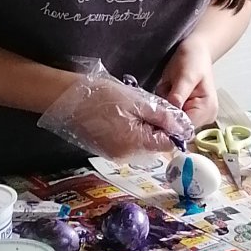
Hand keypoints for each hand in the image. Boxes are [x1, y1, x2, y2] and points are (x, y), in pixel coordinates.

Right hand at [38, 65, 192, 161]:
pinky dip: (131, 130)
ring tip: (133, 108)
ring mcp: (114, 153)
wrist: (68, 98)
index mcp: (135, 144)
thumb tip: (182, 126)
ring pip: (141, 143)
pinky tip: (122, 115)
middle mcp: (125, 154)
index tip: (171, 114)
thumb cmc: (102, 96)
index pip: (167, 144)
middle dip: (158, 127)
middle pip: (155, 145)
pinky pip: (128, 142)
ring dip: (144, 127)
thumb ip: (163, 116)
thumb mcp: (139, 101)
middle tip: (149, 106)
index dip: (173, 130)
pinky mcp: (106, 149)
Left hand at [156, 36, 218, 126]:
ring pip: (171, 121)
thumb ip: (178, 95)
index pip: (184, 127)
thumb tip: (171, 114)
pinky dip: (165, 105)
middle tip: (164, 91)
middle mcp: (204, 117)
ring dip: (164, 107)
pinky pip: (170, 114)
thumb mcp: (185, 75)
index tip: (155, 110)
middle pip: (177, 126)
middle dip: (165, 112)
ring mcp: (196, 115)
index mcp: (207, 109)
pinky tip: (168, 91)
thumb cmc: (193, 59)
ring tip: (167, 88)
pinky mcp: (188, 111)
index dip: (168, 122)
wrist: (196, 50)